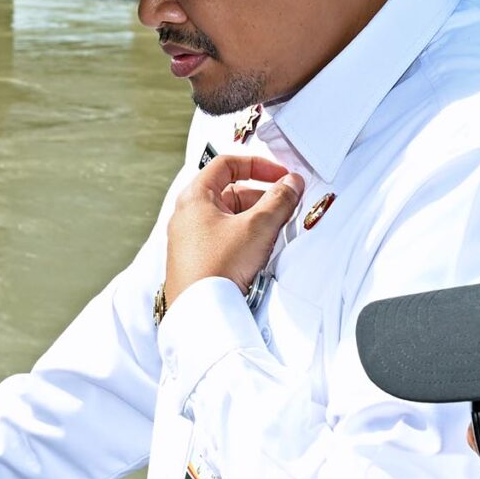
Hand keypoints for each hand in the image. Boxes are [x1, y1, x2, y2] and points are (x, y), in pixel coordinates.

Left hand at [164, 152, 304, 304]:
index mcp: (194, 197)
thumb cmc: (215, 268)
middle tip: (287, 205)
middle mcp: (188, 215)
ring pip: (231, 218)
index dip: (257, 165)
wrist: (200, 313)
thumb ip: (279, 200)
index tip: (280, 175)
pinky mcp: (198, 260)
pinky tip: (261, 250)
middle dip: (262, 197)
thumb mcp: (257, 227)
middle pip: (231, 192)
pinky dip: (246, 238)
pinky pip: (226, 239)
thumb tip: (291, 184)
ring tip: (277, 231)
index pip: (226, 165)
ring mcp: (191, 239)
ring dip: (257, 220)